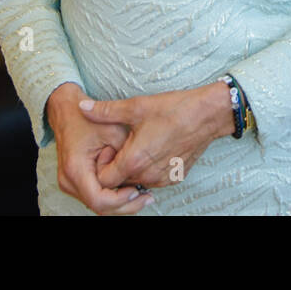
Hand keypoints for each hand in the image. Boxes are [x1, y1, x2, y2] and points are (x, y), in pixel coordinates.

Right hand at [46, 82, 152, 214]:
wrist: (67, 112)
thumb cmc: (89, 119)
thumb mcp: (113, 130)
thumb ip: (125, 153)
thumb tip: (141, 174)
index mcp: (76, 168)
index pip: (98, 199)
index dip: (120, 200)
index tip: (137, 191)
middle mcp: (68, 181)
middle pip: (98, 207)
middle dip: (124, 206)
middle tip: (146, 198)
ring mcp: (69, 184)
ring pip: (97, 206)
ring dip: (120, 204)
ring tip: (142, 195)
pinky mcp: (75, 183)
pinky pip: (95, 197)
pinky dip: (112, 198)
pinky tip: (130, 191)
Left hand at [80, 81, 234, 191]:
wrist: (207, 114)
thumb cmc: (174, 109)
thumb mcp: (136, 107)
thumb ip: (106, 111)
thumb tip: (83, 108)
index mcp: (134, 160)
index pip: (104, 180)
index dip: (102, 165)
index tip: (110, 148)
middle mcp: (148, 175)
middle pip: (120, 182)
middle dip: (117, 167)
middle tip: (124, 144)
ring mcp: (163, 179)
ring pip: (137, 181)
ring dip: (135, 169)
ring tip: (140, 145)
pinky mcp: (175, 178)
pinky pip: (154, 179)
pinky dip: (150, 169)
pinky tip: (156, 149)